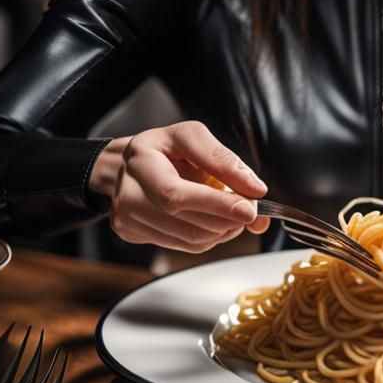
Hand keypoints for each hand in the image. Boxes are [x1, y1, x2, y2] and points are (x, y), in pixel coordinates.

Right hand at [88, 120, 269, 251]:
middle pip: (184, 222)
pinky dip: (211, 236)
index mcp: (141, 162)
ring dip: (223, 230)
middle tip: (251, 209)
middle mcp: (129, 195)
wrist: (127, 166)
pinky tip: (216, 220)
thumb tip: (254, 188)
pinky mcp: (137, 236)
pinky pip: (185, 246)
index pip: (176, 194)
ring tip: (234, 212)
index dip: (216, 205)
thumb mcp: (190, 137)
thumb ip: (222, 159)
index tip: (249, 209)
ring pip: (189, 239)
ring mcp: (129, 220)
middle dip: (227, 218)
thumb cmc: (161, 150)